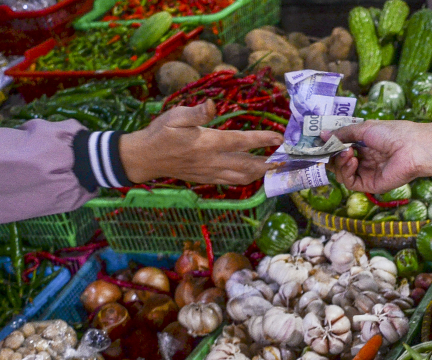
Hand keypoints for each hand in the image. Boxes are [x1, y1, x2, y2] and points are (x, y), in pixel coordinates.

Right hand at [119, 99, 283, 184]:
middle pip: (247, 166)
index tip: (278, 138)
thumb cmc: (160, 133)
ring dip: (261, 173)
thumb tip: (212, 105)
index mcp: (206, 143)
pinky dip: (247, 179)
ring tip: (275, 167)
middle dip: (269, 163)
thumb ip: (196, 111)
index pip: (240, 142)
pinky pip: (232, 182)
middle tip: (286, 159)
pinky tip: (254, 174)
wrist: (145, 158)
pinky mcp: (206, 179)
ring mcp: (210, 173)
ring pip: (242, 178)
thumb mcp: (175, 115)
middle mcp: (211, 161)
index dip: (261, 140)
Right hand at [328, 120, 431, 193]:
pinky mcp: (370, 185)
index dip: (330, 145)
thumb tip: (322, 135)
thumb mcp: (364, 128)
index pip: (340, 148)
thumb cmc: (393, 133)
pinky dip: (346, 171)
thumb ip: (342, 133)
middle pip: (338, 162)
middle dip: (331, 155)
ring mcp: (366, 172)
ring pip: (341, 173)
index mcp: (364, 144)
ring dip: (339, 161)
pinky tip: (352, 160)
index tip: (319, 140)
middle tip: (328, 147)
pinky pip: (350, 182)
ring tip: (346, 152)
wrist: (413, 147)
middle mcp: (364, 159)